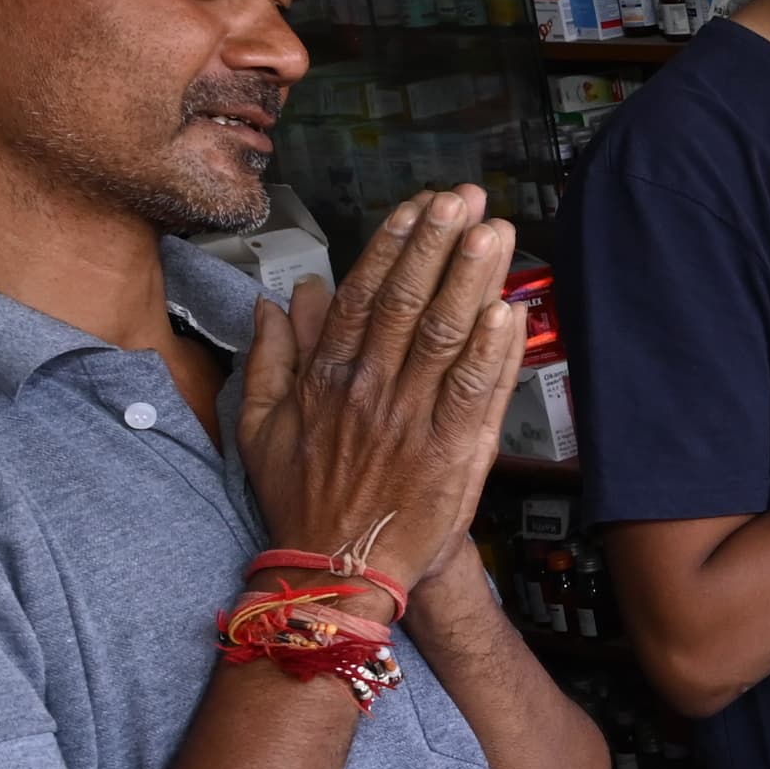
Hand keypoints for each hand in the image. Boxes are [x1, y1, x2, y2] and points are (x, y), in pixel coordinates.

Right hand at [241, 186, 524, 593]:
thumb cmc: (305, 498)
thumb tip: (281, 301)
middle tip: (466, 198)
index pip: (366, 294)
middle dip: (439, 243)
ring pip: (447, 336)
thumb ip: (269, 358)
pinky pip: (476, 393)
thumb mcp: (261, 425)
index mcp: (328, 377)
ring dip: (473, 280)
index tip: (419, 205)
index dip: (395, 244)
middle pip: (410, 302)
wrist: (336, 570)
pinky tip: (508, 312)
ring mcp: (412, 420)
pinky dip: (494, 352)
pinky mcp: (451, 453)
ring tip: (495, 233)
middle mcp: (371, 390)